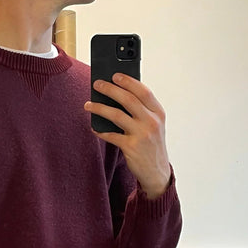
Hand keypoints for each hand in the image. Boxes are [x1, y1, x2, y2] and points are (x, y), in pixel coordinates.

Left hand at [85, 74, 170, 198]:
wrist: (157, 172)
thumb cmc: (152, 146)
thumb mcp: (154, 125)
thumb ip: (142, 111)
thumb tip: (117, 96)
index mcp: (158, 113)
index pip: (143, 91)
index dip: (128, 81)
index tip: (114, 75)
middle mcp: (152, 122)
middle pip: (128, 99)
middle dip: (110, 89)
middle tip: (97, 85)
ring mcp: (142, 134)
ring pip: (116, 115)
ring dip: (99, 108)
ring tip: (88, 105)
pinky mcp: (131, 147)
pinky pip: (111, 135)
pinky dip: (100, 131)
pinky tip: (94, 127)